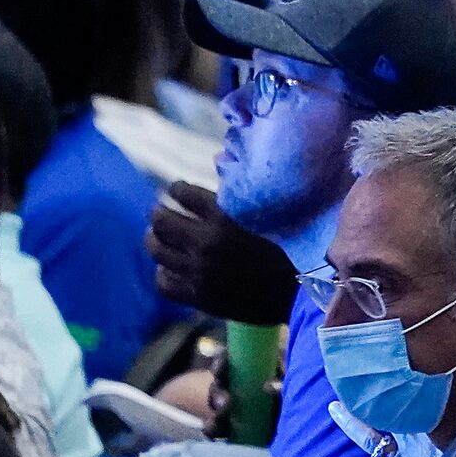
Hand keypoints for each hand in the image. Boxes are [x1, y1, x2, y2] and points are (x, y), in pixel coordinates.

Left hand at [147, 181, 298, 321]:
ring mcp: (199, 272)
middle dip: (159, 213)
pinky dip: (162, 272)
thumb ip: (236, 190)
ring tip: (159, 237)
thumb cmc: (289, 244)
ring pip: (157, 251)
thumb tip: (216, 159)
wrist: (300, 291)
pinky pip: (164, 283)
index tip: (176, 189)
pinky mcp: (199, 297)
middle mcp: (206, 243)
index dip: (176, 189)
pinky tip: (168, 267)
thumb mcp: (265, 210)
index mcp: (223, 217)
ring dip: (155, 239)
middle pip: (162, 222)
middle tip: (161, 212)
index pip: (183, 194)